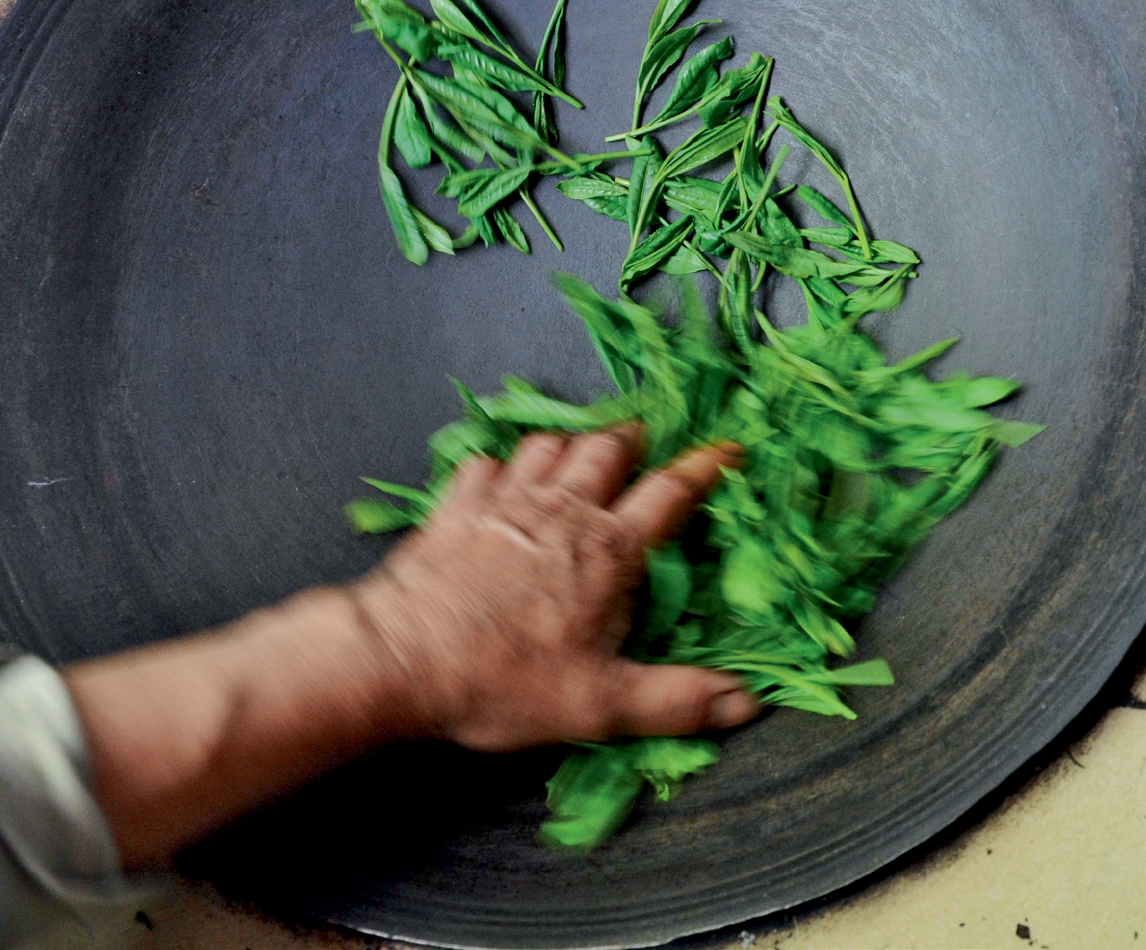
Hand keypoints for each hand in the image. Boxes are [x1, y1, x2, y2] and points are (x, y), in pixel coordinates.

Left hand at [352, 427, 760, 751]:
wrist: (399, 657)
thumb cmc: (502, 680)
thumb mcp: (600, 705)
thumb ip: (676, 700)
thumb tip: (746, 703)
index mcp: (608, 550)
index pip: (670, 494)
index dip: (705, 469)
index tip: (727, 450)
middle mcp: (562, 510)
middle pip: (608, 449)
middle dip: (633, 439)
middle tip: (645, 441)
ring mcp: (505, 501)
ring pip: (550, 445)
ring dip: (572, 443)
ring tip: (581, 452)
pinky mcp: (456, 506)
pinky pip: (486, 463)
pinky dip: (502, 465)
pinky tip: (502, 480)